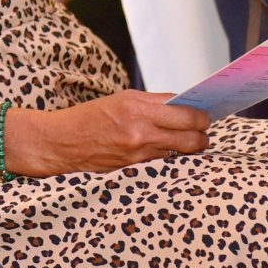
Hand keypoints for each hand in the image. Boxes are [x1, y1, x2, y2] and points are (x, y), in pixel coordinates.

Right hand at [3, 91, 209, 177]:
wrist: (62, 142)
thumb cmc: (90, 116)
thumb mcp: (122, 98)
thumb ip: (154, 103)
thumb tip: (183, 105)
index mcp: (138, 107)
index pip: (186, 114)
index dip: (202, 116)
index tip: (204, 115)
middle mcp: (141, 131)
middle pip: (192, 138)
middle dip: (202, 135)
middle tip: (202, 131)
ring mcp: (139, 153)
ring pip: (181, 153)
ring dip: (189, 147)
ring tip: (189, 141)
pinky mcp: (135, 168)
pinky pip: (164, 162)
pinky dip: (170, 156)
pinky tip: (168, 150)